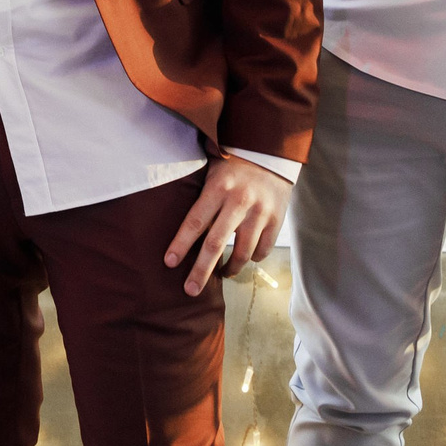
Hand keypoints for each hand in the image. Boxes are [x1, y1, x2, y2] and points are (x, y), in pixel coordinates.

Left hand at [165, 156, 290, 297]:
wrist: (271, 154)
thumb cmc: (232, 167)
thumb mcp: (212, 174)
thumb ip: (200, 199)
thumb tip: (177, 230)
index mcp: (218, 188)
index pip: (195, 221)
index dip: (181, 244)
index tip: (169, 262)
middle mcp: (239, 201)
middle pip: (216, 244)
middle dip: (201, 270)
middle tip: (190, 291)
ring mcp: (260, 212)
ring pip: (242, 253)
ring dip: (229, 269)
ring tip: (222, 273)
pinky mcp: (276, 220)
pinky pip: (261, 251)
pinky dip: (251, 259)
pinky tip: (244, 257)